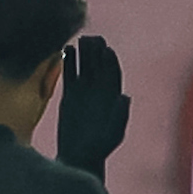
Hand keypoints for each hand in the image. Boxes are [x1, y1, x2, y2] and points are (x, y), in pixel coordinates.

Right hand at [57, 35, 131, 177]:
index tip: (107, 50)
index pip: (113, 74)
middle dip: (97, 52)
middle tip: (92, 38)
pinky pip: (70, 74)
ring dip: (83, 53)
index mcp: (113, 98)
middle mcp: (100, 92)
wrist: (80, 155)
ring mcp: (85, 92)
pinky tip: (66, 49)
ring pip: (85, 67)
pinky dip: (69, 62)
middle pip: (99, 66)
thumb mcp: (113, 133)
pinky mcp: (70, 95)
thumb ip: (120, 115)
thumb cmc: (100, 147)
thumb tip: (126, 96)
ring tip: (80, 39)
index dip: (111, 61)